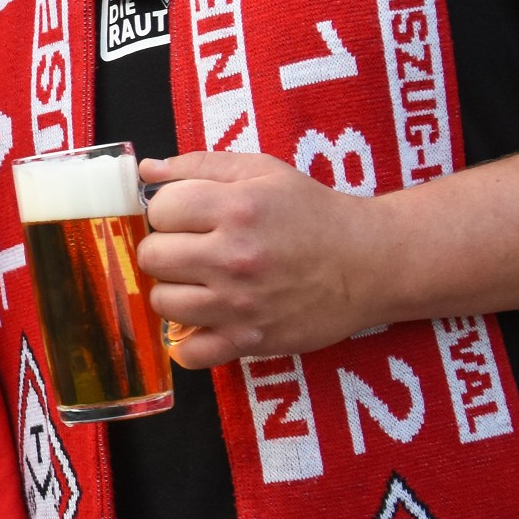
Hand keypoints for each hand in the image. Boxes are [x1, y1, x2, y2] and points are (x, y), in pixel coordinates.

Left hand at [137, 151, 384, 367]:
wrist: (371, 263)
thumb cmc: (314, 213)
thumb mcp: (264, 171)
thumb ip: (201, 165)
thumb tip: (147, 171)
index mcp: (236, 208)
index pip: (159, 211)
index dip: (168, 212)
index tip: (187, 217)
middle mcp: (234, 257)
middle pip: (152, 257)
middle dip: (165, 250)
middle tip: (191, 250)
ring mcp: (240, 304)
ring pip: (162, 302)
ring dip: (174, 291)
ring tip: (200, 282)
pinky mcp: (250, 340)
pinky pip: (190, 353)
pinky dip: (188, 343)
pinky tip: (204, 322)